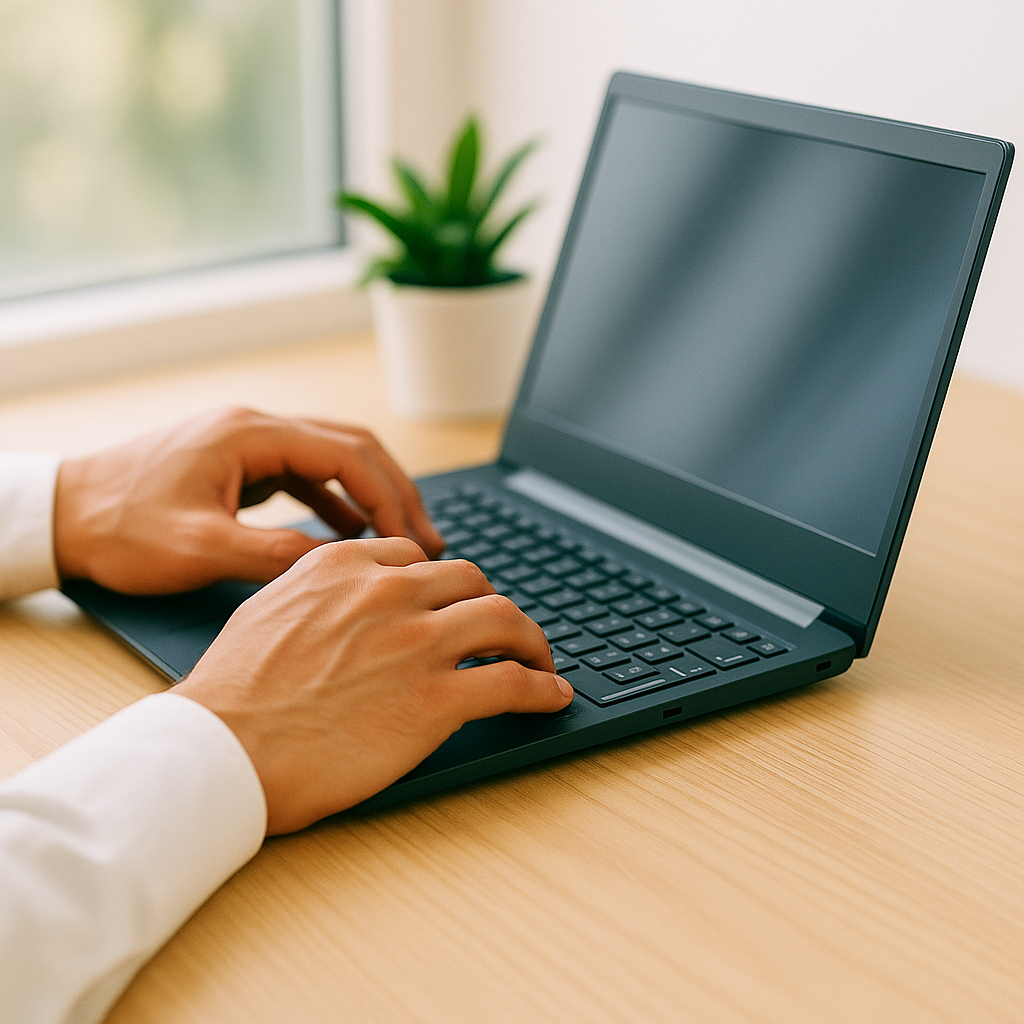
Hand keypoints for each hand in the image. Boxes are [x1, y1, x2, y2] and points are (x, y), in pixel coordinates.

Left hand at [53, 407, 443, 593]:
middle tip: (428, 539)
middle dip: (396, 491)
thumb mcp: (199, 548)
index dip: (390, 496)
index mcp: (250, 435)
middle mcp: (256, 428)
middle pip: (352, 447)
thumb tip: (340, 564)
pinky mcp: (241, 465)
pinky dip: (338, 501)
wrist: (63, 515)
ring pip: (334, 458)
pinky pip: (307, 475)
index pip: (346, 454)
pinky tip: (354, 533)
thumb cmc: (119, 527)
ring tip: (404, 539)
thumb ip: (274, 555)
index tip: (416, 540)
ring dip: (372, 495)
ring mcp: (249, 444)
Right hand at [175, 538, 573, 832]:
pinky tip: (551, 697)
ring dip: (530, 641)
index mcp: (344, 566)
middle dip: (490, 604)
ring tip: (539, 660)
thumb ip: (319, 592)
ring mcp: (416, 643)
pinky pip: (512, 682)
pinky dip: (541, 688)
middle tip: (500, 631)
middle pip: (470, 580)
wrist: (222, 751)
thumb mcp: (268, 610)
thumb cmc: (233, 693)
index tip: (452, 603)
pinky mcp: (436, 699)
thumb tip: (345, 599)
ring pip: (503, 619)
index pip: (417, 556)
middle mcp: (388, 593)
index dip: (442, 583)